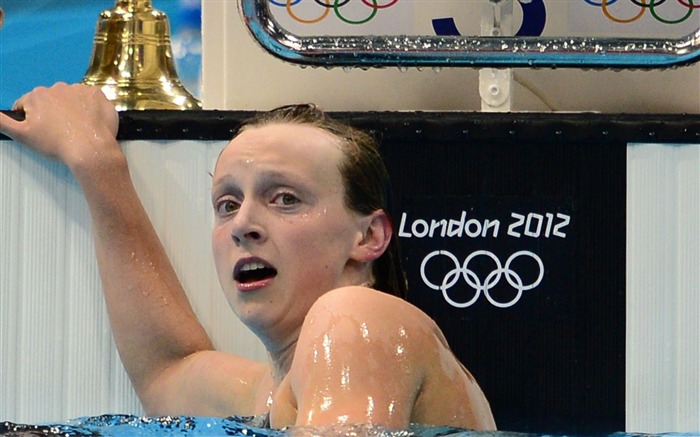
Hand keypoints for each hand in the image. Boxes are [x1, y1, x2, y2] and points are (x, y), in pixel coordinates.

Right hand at [0, 82, 119, 166]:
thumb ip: (2, 122)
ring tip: (76, 128)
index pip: (27, 104)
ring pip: (71, 98)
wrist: (90, 149)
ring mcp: (79, 89)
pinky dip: (90, 107)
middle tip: (60, 131)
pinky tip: (90, 121)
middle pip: (50, 100)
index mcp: (37, 96)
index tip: (42, 131)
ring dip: (71, 109)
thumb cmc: (56, 143)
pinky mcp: (98, 94)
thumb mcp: (22, 135)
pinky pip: (90, 98)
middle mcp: (57, 87)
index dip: (32, 119)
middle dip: (52, 112)